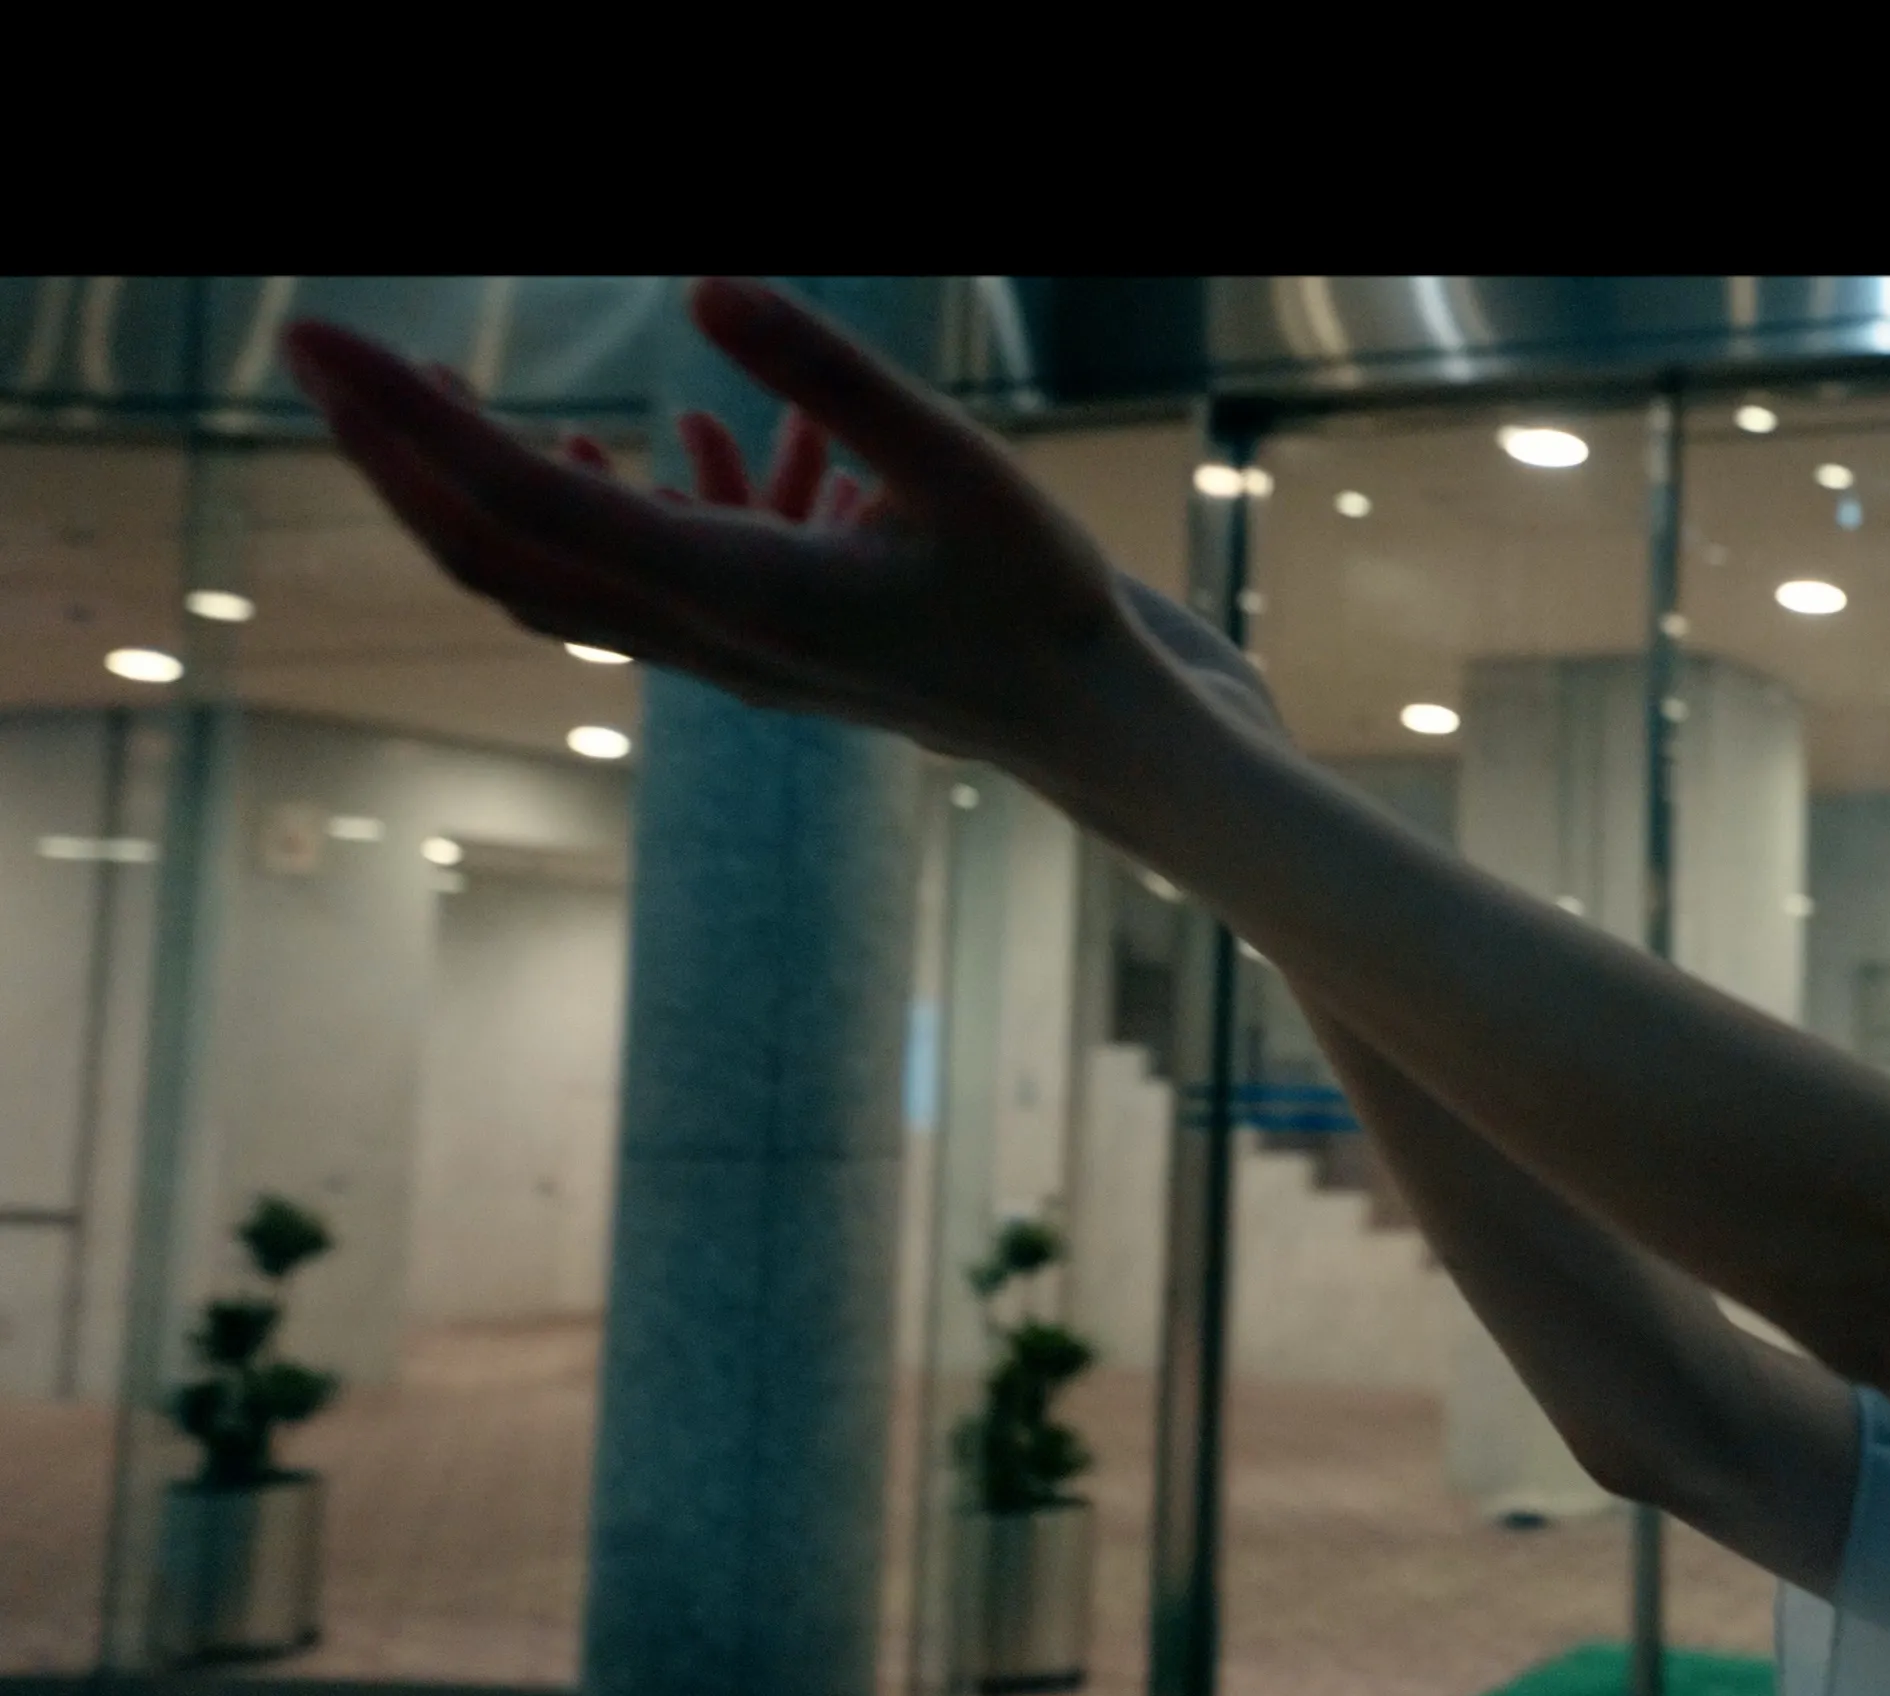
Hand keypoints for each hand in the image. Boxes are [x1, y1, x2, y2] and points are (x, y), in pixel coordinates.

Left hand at [281, 278, 1171, 776]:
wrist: (1093, 727)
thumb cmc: (1046, 603)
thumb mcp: (963, 468)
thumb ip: (835, 377)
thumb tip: (702, 289)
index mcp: (739, 591)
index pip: (519, 499)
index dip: (402, 415)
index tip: (312, 332)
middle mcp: (702, 634)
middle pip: (485, 552)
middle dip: (389, 450)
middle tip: (318, 349)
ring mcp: (716, 651)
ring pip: (533, 575)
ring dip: (459, 486)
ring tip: (422, 386)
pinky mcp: (745, 643)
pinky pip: (610, 587)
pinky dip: (565, 514)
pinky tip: (601, 448)